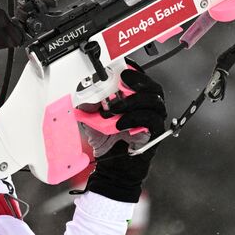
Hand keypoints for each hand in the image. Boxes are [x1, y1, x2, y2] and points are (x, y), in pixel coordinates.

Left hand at [84, 66, 166, 203]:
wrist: (112, 168)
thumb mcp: (93, 120)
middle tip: (122, 80)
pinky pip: (150, 120)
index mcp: (136, 100)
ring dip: (132, 101)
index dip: (135, 70)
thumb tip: (80, 93)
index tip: (123, 66)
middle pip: (153, 87)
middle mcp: (148, 108)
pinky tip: (119, 123)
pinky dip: (133, 119)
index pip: (141, 79)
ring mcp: (153, 120)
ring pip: (153, 101)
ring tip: (113, 108)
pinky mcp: (154, 134)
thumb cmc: (107, 142)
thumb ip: (89, 106)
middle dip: (138, 81)